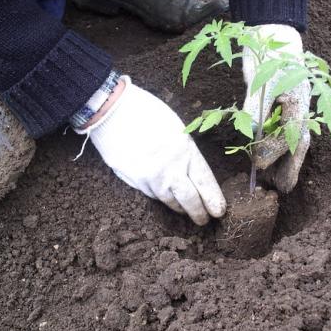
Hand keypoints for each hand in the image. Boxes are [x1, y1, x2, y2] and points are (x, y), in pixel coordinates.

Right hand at [77, 75, 225, 225]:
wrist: (111, 110)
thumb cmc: (146, 111)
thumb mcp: (176, 128)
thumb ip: (185, 152)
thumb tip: (192, 171)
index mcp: (185, 151)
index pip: (204, 182)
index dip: (213, 199)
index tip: (219, 211)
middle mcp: (169, 168)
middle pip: (189, 199)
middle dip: (199, 213)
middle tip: (204, 220)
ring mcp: (150, 177)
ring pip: (169, 200)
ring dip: (179, 207)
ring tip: (184, 210)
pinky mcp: (133, 180)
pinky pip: (151, 194)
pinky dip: (159, 195)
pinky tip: (163, 194)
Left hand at [242, 24, 310, 192]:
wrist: (271, 33)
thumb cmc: (267, 55)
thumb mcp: (259, 81)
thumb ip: (256, 107)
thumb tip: (252, 134)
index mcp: (299, 103)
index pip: (289, 136)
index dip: (273, 153)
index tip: (258, 165)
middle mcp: (301, 108)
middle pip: (298, 142)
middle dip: (290, 166)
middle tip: (282, 188)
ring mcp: (294, 108)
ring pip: (294, 140)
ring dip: (286, 160)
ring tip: (280, 181)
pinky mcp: (284, 107)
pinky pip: (286, 132)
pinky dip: (280, 147)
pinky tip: (272, 157)